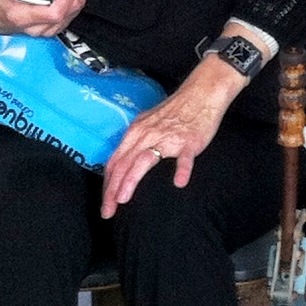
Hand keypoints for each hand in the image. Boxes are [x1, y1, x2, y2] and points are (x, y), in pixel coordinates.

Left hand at [101, 55, 246, 215]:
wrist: (200, 94)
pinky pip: (184, 158)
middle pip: (123, 165)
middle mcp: (146, 135)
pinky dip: (181, 170)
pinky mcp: (189, 142)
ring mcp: (168, 139)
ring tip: (123, 200)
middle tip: (107, 211)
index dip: (107, 184)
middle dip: (112, 190)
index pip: (115, 161)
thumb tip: (124, 161)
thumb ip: (136, 142)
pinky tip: (179, 183)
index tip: (105, 203)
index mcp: (135, 132)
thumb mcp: (148, 123)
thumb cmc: (175, 111)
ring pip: (143, 161)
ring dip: (131, 181)